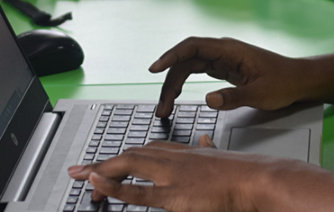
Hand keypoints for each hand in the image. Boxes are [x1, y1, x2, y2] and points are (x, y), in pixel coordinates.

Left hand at [67, 138, 264, 211]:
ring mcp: (171, 174)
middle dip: (102, 162)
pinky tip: (97, 183)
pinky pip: (137, 190)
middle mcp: (173, 158)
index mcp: (183, 151)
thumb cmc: (242, 172)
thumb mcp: (218, 153)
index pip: (145, 149)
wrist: (255, 178)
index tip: (106, 163)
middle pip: (130, 154)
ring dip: (99, 170)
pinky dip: (114, 186)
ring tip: (78, 175)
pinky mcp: (173, 193)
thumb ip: (207, 147)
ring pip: (127, 165)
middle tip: (78, 170)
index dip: (122, 156)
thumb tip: (204, 141)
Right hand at [149, 37, 306, 117]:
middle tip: (162, 106)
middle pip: (186, 60)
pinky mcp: (224, 68)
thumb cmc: (284, 82)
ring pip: (189, 67)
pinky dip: (184, 84)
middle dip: (169, 81)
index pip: (193, 47)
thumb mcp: (260, 94)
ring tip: (165, 107)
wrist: (298, 80)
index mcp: (231, 50)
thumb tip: (209, 100)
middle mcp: (224, 51)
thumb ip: (234, 97)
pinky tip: (176, 96)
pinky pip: (197, 72)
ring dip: (174, 85)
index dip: (171, 56)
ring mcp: (223, 59)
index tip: (155, 68)